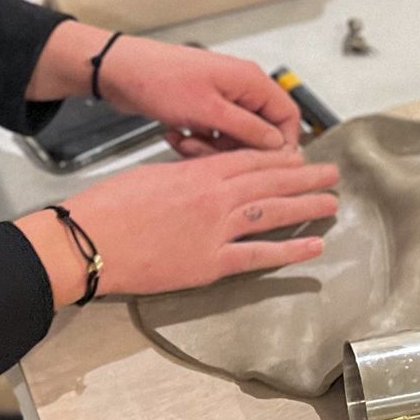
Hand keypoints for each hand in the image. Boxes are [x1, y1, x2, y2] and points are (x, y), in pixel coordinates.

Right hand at [16, 147, 338, 302]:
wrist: (87, 240)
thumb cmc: (110, 205)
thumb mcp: (152, 175)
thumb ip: (186, 175)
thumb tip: (205, 176)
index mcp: (199, 171)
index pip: (251, 160)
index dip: (281, 158)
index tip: (302, 156)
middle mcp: (216, 197)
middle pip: (271, 182)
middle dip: (305, 177)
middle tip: (333, 174)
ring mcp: (216, 231)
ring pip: (273, 214)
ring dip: (307, 208)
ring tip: (332, 204)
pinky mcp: (210, 263)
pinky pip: (259, 255)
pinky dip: (289, 250)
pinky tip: (313, 246)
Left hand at [28, 22, 299, 153]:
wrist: (120, 72)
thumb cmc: (161, 81)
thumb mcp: (210, 111)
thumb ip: (249, 129)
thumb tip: (279, 145)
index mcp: (250, 81)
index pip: (287, 115)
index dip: (283, 143)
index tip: (269, 167)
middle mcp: (240, 88)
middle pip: (258, 131)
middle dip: (234, 149)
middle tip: (207, 152)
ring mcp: (220, 98)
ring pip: (232, 138)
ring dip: (210, 148)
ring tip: (184, 142)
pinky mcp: (201, 108)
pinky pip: (211, 135)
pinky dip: (195, 141)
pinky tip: (174, 135)